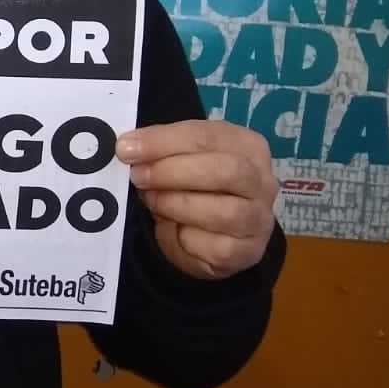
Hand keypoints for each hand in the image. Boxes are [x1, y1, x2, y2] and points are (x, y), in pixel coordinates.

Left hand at [115, 120, 276, 280]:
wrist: (210, 236)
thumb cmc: (192, 186)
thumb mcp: (178, 158)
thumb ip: (160, 149)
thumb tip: (128, 146)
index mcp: (247, 146)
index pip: (207, 136)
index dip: (163, 141)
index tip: (126, 148)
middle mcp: (261, 181)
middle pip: (224, 171)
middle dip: (172, 172)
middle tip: (138, 176)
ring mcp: (258, 219)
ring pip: (223, 212)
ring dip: (177, 206)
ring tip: (153, 202)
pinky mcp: (247, 252)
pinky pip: (215, 247)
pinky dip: (185, 239)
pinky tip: (174, 231)